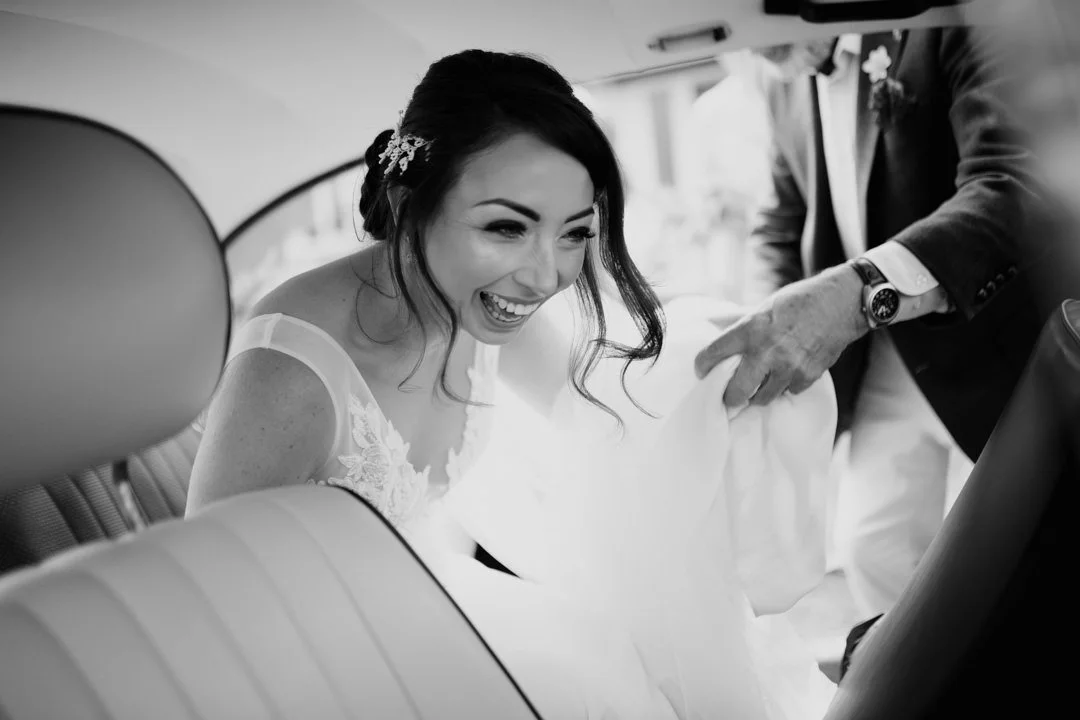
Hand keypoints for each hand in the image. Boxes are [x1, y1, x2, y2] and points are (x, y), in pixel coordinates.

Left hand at [695, 265, 868, 406]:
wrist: (840, 303)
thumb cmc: (798, 302)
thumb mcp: (763, 308)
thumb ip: (741, 324)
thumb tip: (712, 326)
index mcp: (750, 329)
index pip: (712, 354)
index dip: (702, 366)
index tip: (701, 371)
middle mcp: (766, 351)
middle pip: (736, 392)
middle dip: (729, 397)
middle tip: (728, 395)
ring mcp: (788, 367)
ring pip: (762, 398)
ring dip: (758, 393)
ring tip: (760, 383)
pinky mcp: (807, 376)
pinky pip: (788, 391)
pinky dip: (785, 386)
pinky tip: (787, 373)